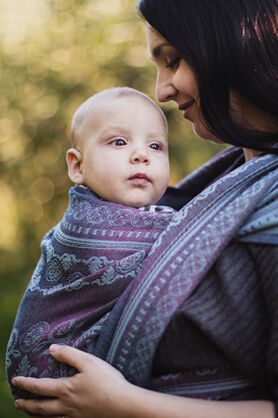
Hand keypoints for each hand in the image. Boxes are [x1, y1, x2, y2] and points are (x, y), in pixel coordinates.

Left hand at [12, 344, 129, 417]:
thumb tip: (52, 349)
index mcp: (66, 389)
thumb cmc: (107, 382)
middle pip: (40, 407)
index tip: (15, 380)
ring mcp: (75, 416)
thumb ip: (69, 354)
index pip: (40, 386)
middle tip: (16, 402)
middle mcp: (66, 406)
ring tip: (30, 414)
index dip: (26, 383)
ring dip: (37, 416)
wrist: (124, 405)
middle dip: (26, 404)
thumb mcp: (88, 362)